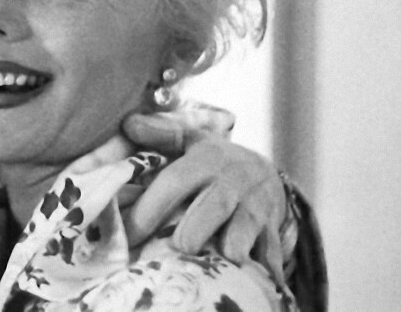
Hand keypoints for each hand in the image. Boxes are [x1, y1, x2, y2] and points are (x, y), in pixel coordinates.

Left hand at [122, 112, 285, 278]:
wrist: (267, 173)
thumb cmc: (215, 162)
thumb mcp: (191, 140)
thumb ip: (160, 133)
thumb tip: (128, 124)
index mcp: (206, 160)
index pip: (175, 181)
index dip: (150, 207)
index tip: (129, 234)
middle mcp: (232, 183)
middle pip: (213, 206)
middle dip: (195, 229)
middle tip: (178, 248)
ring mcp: (255, 208)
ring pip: (245, 230)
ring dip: (232, 247)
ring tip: (217, 263)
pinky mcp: (272, 231)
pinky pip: (270, 252)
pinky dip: (264, 267)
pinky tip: (254, 276)